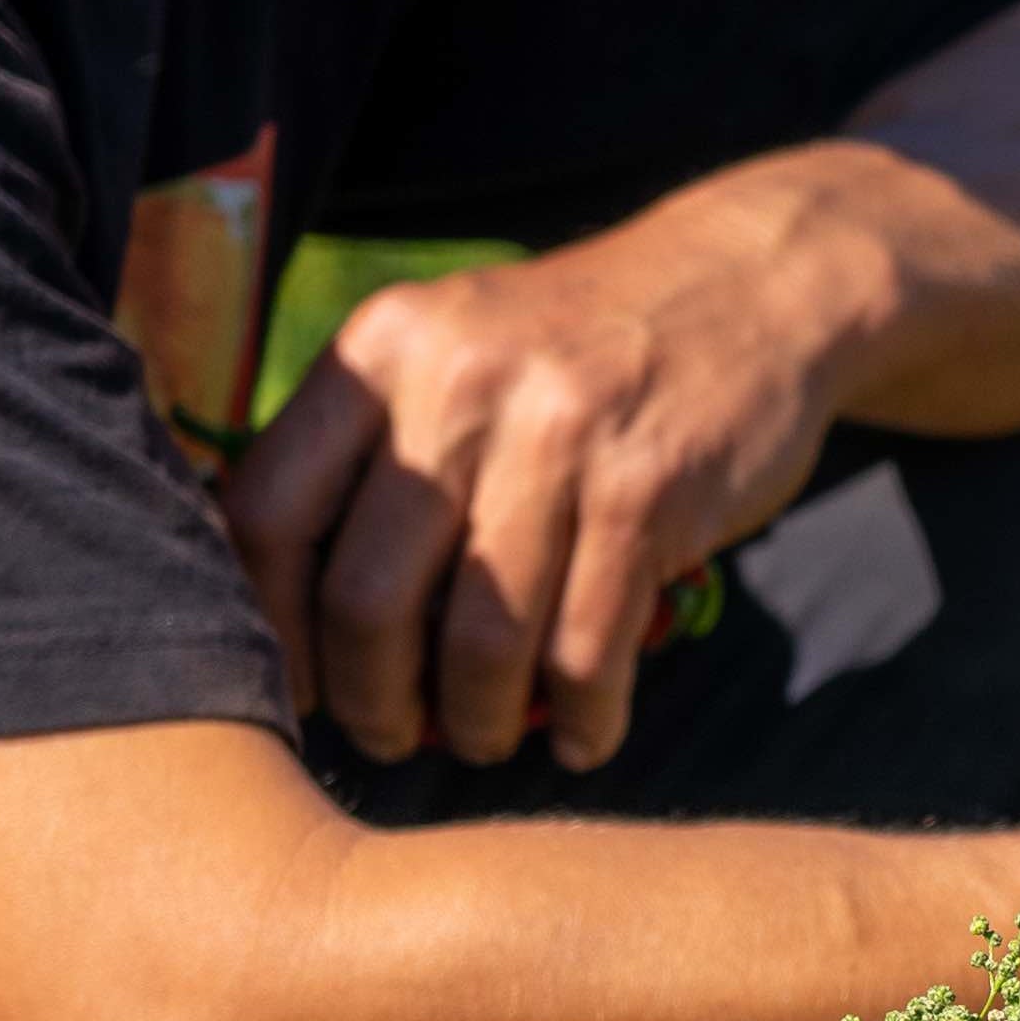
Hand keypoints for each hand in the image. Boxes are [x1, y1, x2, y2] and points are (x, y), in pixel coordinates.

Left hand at [219, 194, 838, 770]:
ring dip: (476, 723)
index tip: (296, 687)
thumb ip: (368, 443)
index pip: (269, 513)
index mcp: (382, 350)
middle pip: (366, 600)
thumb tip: (284, 597)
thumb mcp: (452, 345)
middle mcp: (457, 384)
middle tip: (393, 737)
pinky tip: (579, 736)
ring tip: (484, 739)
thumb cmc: (576, 345)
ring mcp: (556, 437)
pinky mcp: (647, 490)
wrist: (750, 281)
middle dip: (373, 704)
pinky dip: (581, 719)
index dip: (269, 627)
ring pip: (479, 642)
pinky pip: (588, 650)